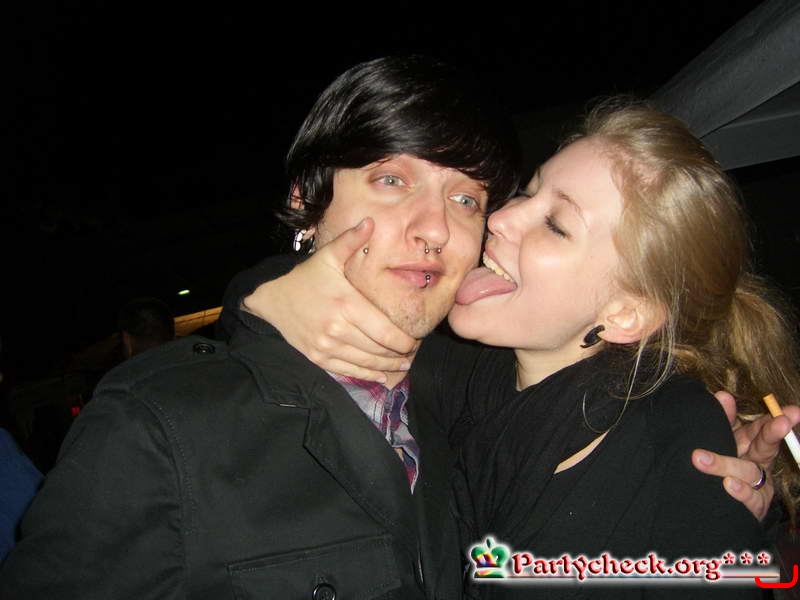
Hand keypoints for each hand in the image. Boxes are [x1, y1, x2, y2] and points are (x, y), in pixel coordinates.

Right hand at [243, 218, 417, 382]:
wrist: (272, 300)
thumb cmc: (306, 278)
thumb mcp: (327, 256)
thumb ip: (351, 241)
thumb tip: (370, 221)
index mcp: (346, 304)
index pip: (385, 331)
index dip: (404, 341)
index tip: (414, 342)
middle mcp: (338, 328)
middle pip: (379, 349)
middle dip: (399, 355)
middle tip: (411, 354)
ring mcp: (327, 346)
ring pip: (366, 362)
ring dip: (387, 367)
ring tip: (401, 365)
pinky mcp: (318, 358)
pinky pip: (348, 371)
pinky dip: (368, 375)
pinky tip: (382, 376)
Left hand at [692, 391, 799, 519]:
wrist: (716, 507)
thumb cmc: (724, 465)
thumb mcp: (724, 440)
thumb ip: (724, 419)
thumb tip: (723, 395)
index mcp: (753, 445)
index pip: (763, 429)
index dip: (774, 420)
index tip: (788, 412)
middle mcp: (759, 464)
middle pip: (767, 446)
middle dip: (775, 432)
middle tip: (782, 421)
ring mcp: (759, 487)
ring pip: (748, 472)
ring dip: (725, 464)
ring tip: (700, 458)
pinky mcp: (753, 507)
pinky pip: (749, 500)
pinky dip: (740, 492)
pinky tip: (728, 485)